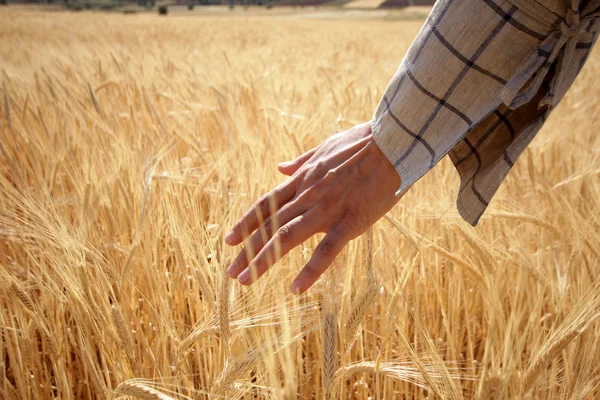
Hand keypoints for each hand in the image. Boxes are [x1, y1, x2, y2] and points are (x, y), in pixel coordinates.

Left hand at [224, 122, 403, 293]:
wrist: (392, 143)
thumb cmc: (362, 143)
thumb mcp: (324, 147)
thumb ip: (301, 162)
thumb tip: (280, 167)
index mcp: (303, 180)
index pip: (266, 205)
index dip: (245, 223)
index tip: (229, 239)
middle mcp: (308, 196)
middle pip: (270, 226)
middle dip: (247, 249)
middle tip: (229, 271)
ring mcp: (327, 210)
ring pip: (287, 238)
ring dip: (263, 260)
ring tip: (244, 279)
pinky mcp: (350, 222)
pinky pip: (327, 251)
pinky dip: (310, 271)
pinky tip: (295, 289)